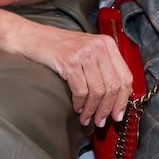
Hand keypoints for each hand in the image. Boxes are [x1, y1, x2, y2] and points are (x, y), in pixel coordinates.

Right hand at [0, 9, 133, 127]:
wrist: (32, 37)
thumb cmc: (58, 46)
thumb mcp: (87, 50)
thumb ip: (103, 67)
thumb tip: (116, 97)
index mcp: (107, 44)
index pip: (126, 76)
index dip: (124, 99)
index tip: (119, 114)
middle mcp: (99, 46)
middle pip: (113, 86)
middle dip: (108, 109)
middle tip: (101, 121)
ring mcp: (84, 53)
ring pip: (98, 91)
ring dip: (93, 110)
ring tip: (88, 118)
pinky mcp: (70, 61)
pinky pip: (81, 91)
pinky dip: (80, 104)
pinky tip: (77, 108)